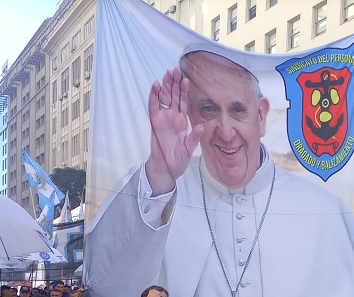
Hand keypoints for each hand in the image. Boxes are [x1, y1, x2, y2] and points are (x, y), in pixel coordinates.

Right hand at [145, 67, 203, 195]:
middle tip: (175, 70)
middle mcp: (172, 117)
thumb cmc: (178, 159)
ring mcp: (162, 119)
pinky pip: (153, 107)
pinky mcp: (154, 123)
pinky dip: (153, 96)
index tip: (187, 79)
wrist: (167, 169)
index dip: (184, 91)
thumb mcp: (189, 148)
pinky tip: (155, 86)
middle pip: (172, 96)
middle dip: (174, 83)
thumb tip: (200, 127)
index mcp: (181, 121)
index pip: (183, 102)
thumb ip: (194, 137)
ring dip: (165, 86)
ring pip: (163, 98)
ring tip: (167, 73)